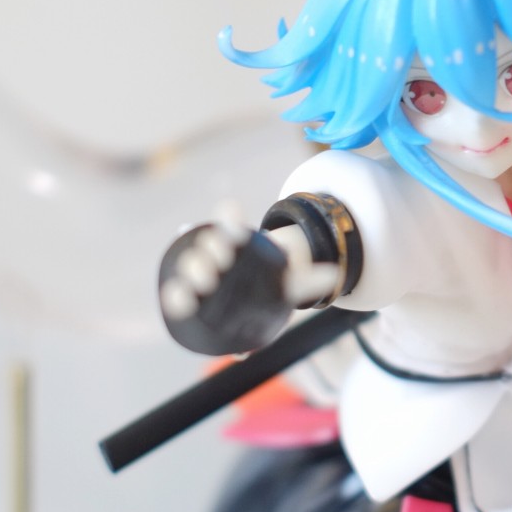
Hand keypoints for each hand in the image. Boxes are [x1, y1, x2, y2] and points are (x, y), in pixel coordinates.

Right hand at [158, 201, 339, 354]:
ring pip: (192, 268)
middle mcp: (214, 255)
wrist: (245, 300)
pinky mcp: (189, 299)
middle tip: (222, 254)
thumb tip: (334, 275)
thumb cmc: (265, 282)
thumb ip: (308, 279)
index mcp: (238, 243)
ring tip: (204, 282)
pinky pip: (179, 296)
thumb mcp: (288, 281)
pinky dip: (176, 298)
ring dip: (196, 271)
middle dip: (213, 247)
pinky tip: (177, 302)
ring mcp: (199, 277)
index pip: (231, 224)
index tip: (231, 208)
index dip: (230, 216)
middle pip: (210, 245)